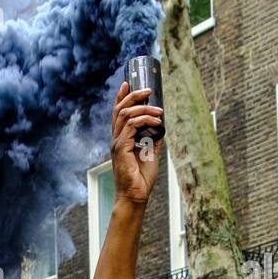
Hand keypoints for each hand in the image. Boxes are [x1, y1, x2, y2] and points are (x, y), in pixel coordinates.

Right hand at [110, 81, 163, 205]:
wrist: (136, 195)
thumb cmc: (141, 178)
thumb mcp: (151, 153)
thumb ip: (153, 138)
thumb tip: (161, 125)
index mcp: (120, 139)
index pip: (117, 113)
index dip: (120, 96)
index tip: (127, 82)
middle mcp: (116, 139)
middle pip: (119, 109)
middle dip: (133, 95)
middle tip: (148, 90)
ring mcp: (117, 143)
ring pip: (125, 115)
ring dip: (144, 108)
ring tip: (159, 111)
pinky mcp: (121, 148)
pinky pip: (132, 126)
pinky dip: (145, 120)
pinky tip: (157, 122)